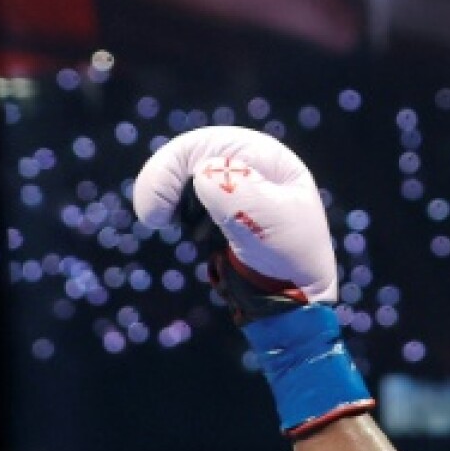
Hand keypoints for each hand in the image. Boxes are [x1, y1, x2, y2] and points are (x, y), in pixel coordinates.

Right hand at [133, 125, 371, 438]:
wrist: (297, 304)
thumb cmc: (292, 263)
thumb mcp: (272, 226)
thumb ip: (239, 195)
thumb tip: (203, 174)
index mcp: (268, 159)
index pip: (208, 146)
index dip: (172, 169)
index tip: (156, 211)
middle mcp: (249, 165)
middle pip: (189, 156)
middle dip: (166, 184)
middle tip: (152, 218)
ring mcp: (233, 187)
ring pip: (183, 179)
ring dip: (174, 200)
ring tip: (190, 232)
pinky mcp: (220, 212)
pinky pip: (186, 201)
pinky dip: (178, 213)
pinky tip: (193, 235)